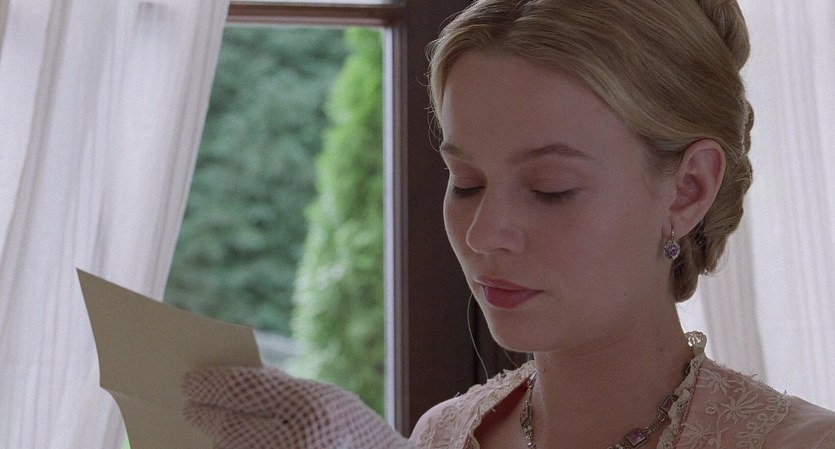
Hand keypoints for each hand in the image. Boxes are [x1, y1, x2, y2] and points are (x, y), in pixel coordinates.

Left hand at [182, 365, 414, 448]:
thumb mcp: (323, 394)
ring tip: (212, 431)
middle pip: (230, 428)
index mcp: (308, 406)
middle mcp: (298, 440)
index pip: (242, 391)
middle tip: (190, 408)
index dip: (211, 385)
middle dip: (205, 417)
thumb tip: (228, 378)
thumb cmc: (350, 425)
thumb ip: (279, 387)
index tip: (191, 382)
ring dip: (219, 443)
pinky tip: (231, 445)